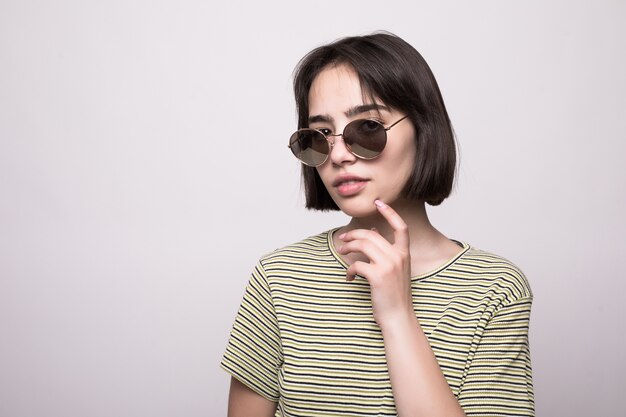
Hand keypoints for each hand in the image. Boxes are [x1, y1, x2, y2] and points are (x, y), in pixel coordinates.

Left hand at [337, 199, 413, 327]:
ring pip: (362, 245)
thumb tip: (374, 231)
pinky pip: (356, 264)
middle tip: (342, 239)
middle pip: (371, 234)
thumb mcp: (395, 269)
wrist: (398, 317)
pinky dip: (348, 270)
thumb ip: (386, 251)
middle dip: (353, 234)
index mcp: (404, 254)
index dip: (390, 213)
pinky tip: (348, 277)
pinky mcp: (377, 276)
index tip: (378, 202)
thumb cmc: (394, 294)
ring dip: (348, 247)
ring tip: (341, 252)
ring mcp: (388, 265)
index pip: (401, 227)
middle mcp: (398, 257)